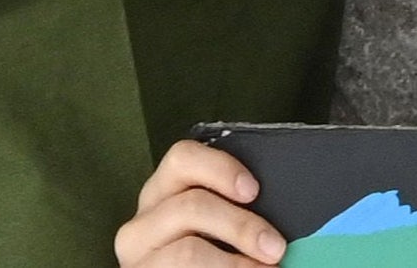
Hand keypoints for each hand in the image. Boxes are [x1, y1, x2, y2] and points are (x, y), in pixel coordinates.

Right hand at [118, 140, 281, 264]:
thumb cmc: (206, 255)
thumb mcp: (212, 228)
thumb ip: (232, 213)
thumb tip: (273, 217)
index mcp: (162, 195)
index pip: (182, 158)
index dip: (220, 168)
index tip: (254, 190)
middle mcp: (143, 222)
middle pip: (190, 205)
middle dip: (240, 226)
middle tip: (275, 247)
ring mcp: (141, 257)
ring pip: (189, 251)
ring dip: (235, 263)